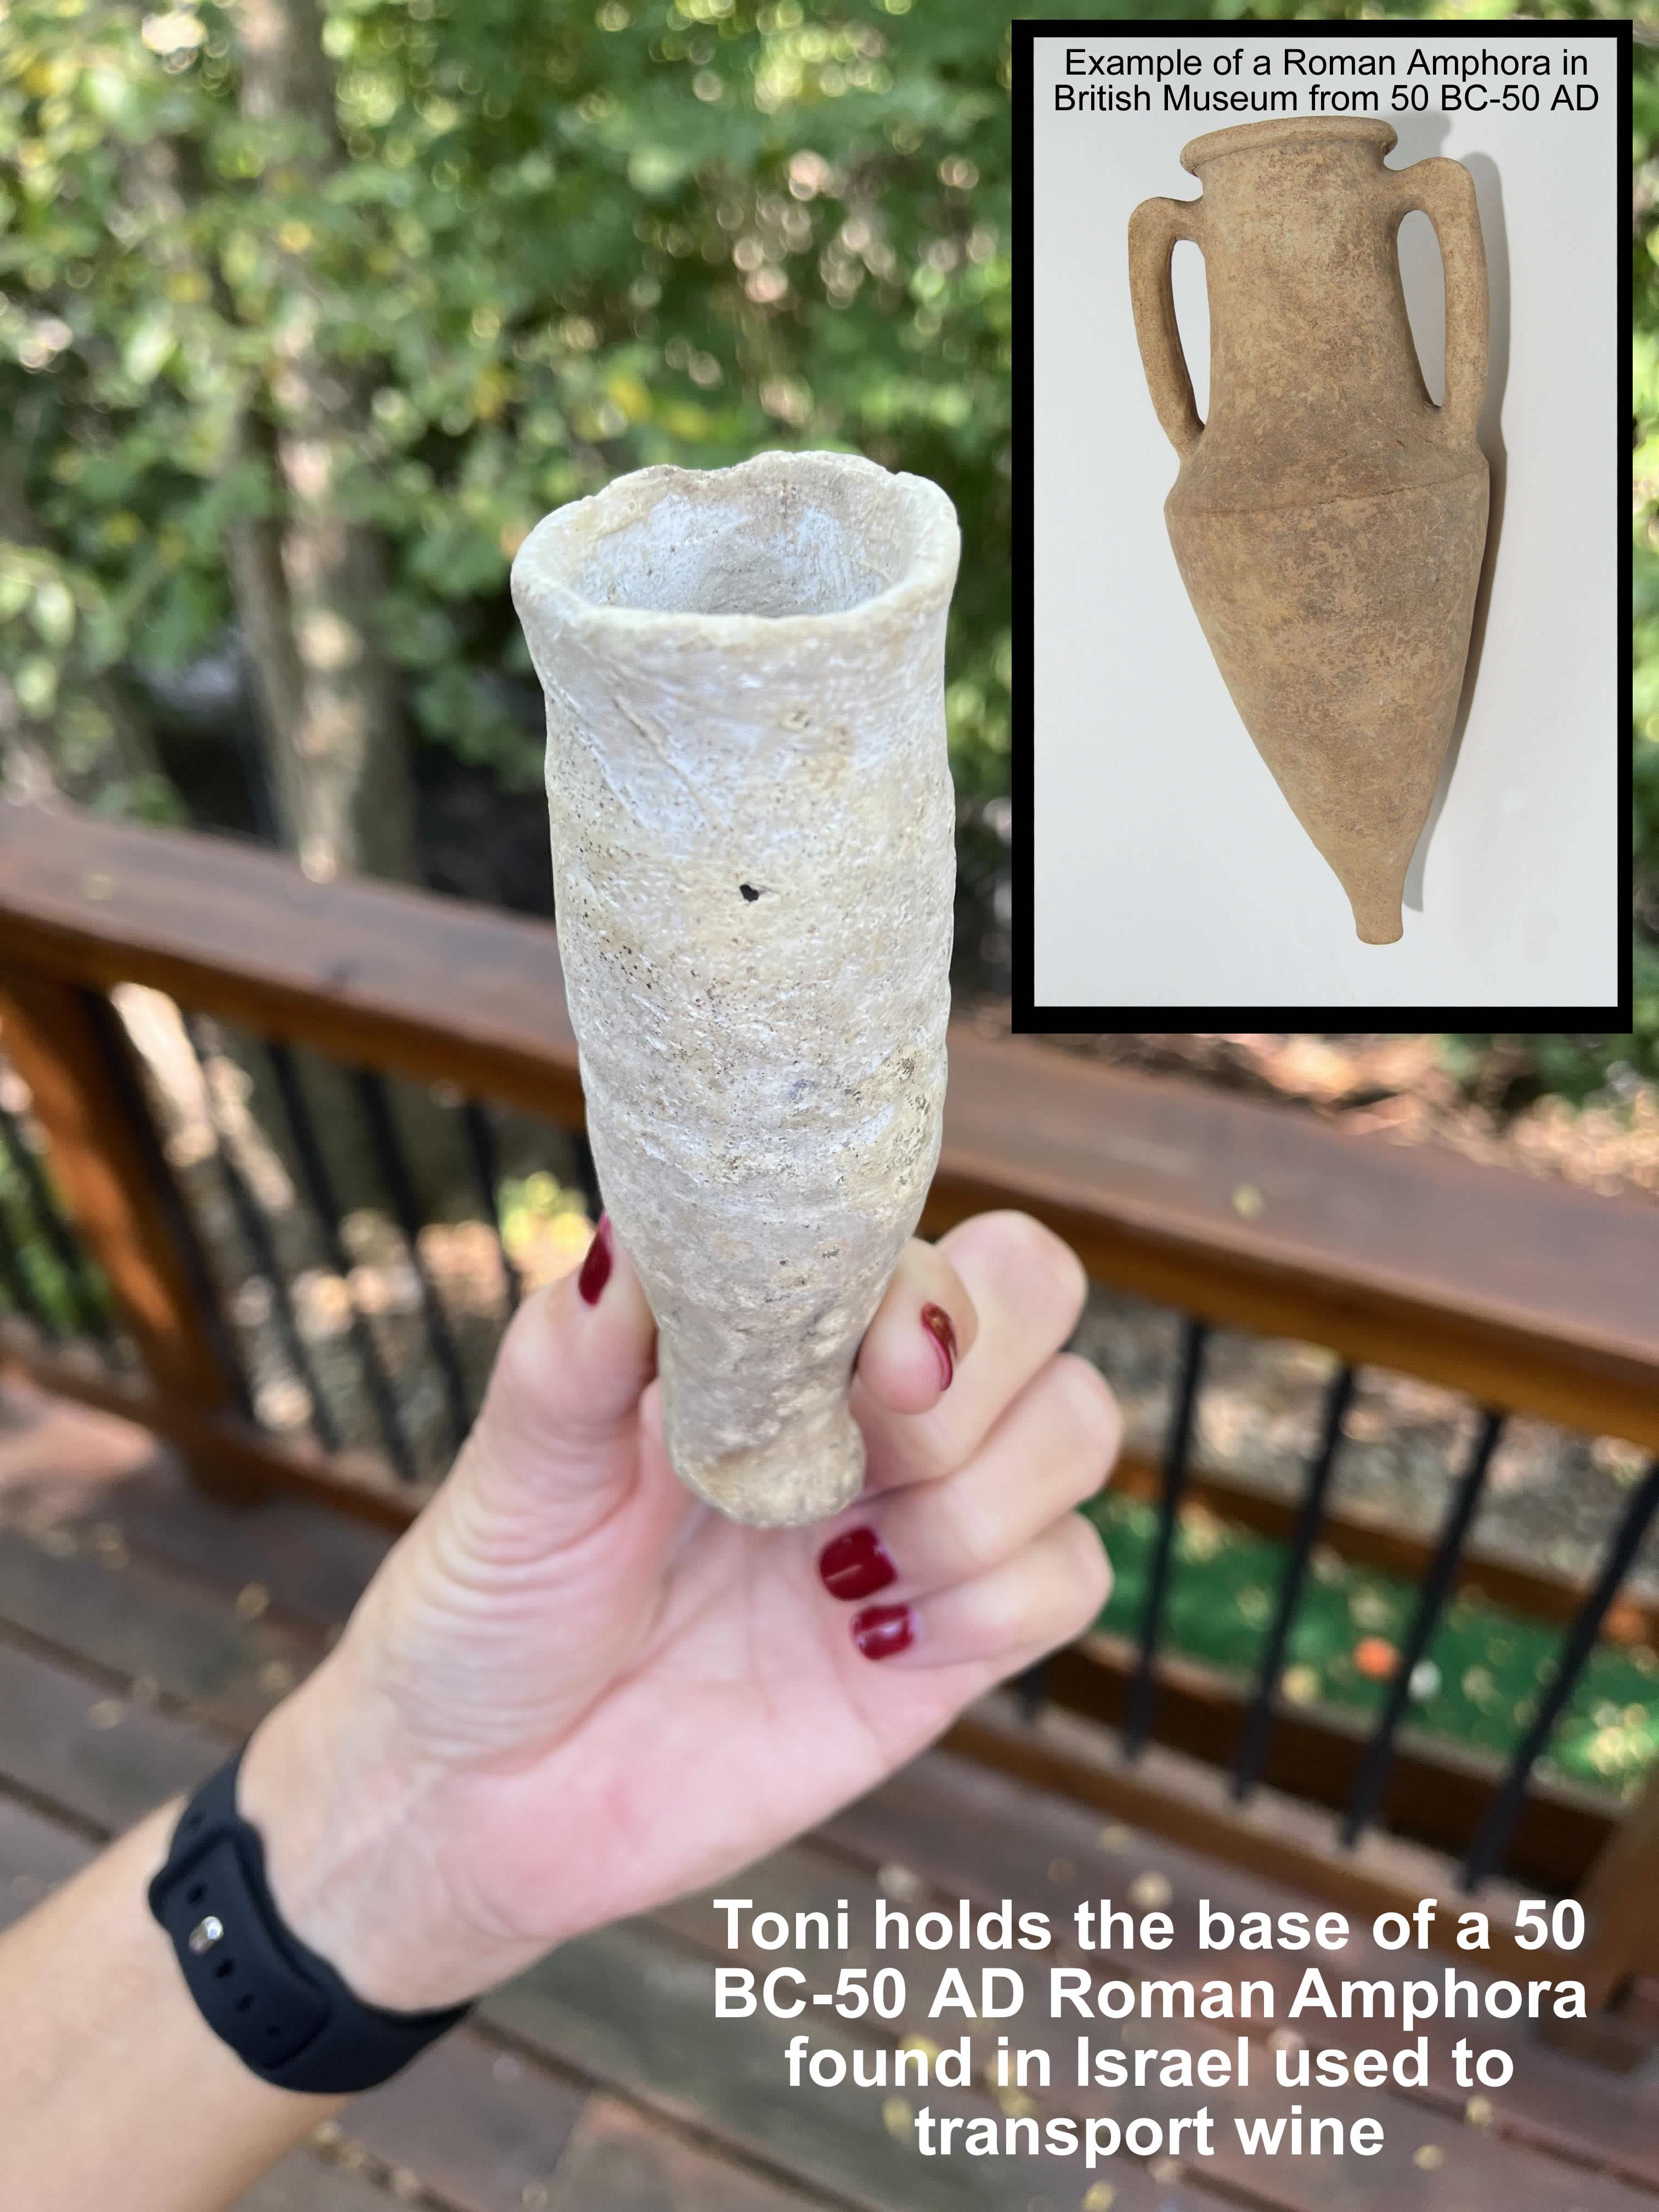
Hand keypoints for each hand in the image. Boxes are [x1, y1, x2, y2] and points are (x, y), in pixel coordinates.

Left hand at [239, 1210, 1117, 2010]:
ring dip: (988, 1494)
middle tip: (873, 1457)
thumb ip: (578, 1347)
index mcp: (777, 1341)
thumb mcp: (518, 1467)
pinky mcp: (947, 1649)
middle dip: (983, 1376)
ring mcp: (918, 1525)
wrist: (474, 1799)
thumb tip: (628, 1236)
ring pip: (1078, 1431)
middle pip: (1042, 1304)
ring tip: (842, 1570)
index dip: (935, 1287)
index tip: (878, 1362)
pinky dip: (998, 1601)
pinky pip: (1068, 1581)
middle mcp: (868, 1413)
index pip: (930, 1240)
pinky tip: (871, 1636)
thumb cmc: (487, 1605)